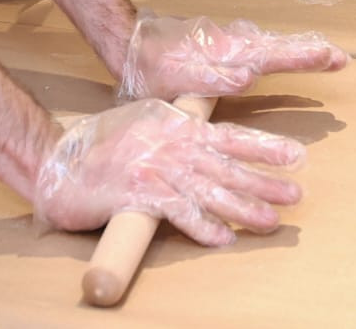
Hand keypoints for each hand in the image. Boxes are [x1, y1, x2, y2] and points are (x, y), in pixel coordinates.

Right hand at [32, 98, 307, 246]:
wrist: (59, 162)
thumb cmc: (100, 142)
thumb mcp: (144, 118)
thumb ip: (176, 126)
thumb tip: (204, 135)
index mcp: (177, 124)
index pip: (230, 135)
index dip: (264, 146)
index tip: (295, 156)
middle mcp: (173, 146)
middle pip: (228, 166)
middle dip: (264, 181)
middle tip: (296, 194)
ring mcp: (158, 170)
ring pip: (211, 191)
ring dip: (244, 207)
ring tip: (271, 220)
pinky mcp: (141, 196)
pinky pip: (179, 213)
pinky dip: (203, 227)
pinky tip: (224, 238)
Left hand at [118, 10, 348, 101]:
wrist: (130, 46)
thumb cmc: (152, 71)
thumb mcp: (179, 82)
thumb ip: (214, 79)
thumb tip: (249, 76)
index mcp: (229, 57)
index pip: (276, 56)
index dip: (305, 58)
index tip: (333, 57)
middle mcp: (234, 46)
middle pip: (280, 47)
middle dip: (310, 51)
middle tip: (340, 57)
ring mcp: (227, 44)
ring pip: (269, 45)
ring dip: (295, 49)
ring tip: (321, 53)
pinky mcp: (218, 46)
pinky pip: (255, 46)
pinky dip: (274, 49)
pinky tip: (278, 54)